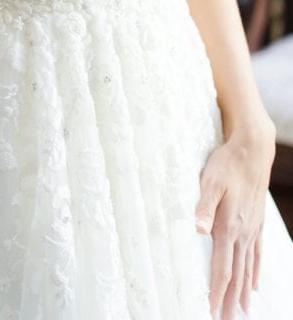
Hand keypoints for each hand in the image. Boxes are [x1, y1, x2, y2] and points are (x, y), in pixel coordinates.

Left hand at [195, 123, 274, 317]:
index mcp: (228, 226)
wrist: (253, 151)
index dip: (216, 292)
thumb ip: (202, 206)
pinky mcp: (257, 223)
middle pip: (236, 275)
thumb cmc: (227, 164)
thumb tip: (198, 230)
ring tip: (242, 313)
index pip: (222, 268)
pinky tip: (254, 285)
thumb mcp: (210, 180)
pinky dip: (255, 272)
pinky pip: (257, 254)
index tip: (211, 312)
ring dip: (243, 292)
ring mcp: (252, 229)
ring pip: (247, 268)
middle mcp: (243, 233)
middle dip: (230, 301)